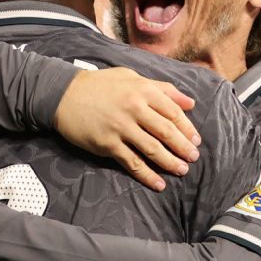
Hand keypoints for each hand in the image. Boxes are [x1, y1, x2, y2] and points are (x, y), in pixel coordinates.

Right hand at [54, 67, 200, 191]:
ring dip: (170, 162)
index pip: (173, 112)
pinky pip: (132, 163)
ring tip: (182, 170)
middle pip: (166, 132)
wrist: (64, 94)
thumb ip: (162, 89)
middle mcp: (134, 108)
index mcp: (143, 91)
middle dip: (183, 147)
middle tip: (194, 157)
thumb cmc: (100, 85)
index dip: (187, 128)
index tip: (196, 139)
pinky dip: (147, 175)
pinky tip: (159, 183)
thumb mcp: (131, 77)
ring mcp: (121, 128)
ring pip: (152, 149)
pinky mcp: (107, 144)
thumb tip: (190, 103)